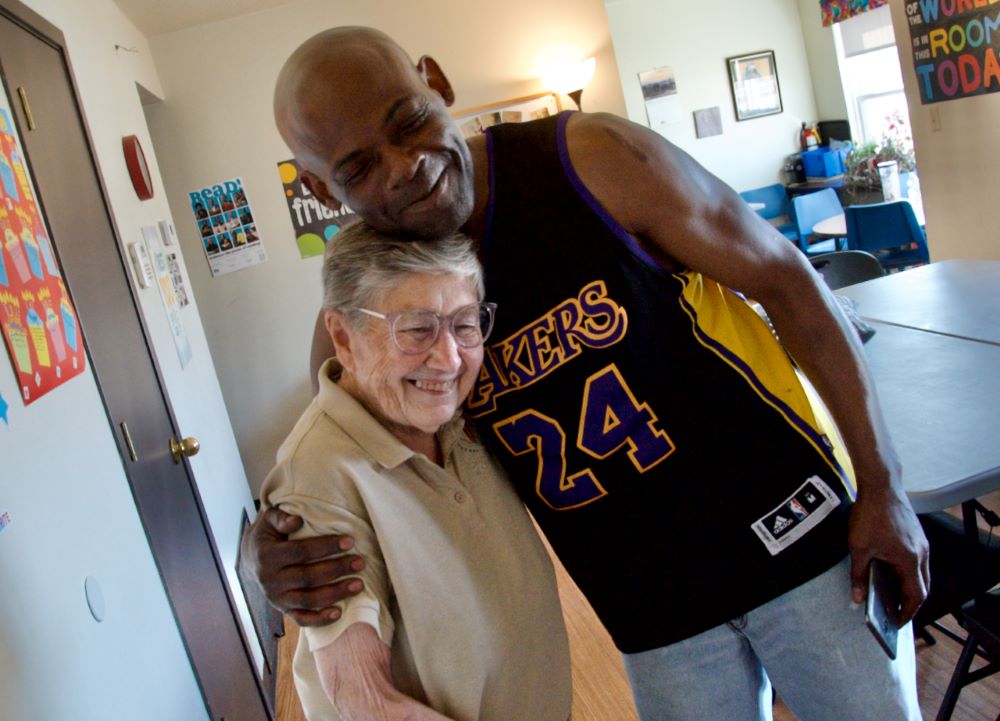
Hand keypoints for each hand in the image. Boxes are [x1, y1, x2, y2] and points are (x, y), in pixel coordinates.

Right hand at [242, 507, 364, 626]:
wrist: (250, 558)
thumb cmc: (268, 534)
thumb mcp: (269, 519)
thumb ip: (281, 517)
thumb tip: (297, 521)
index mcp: (266, 555)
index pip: (300, 551)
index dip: (325, 547)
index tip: (349, 541)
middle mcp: (270, 580)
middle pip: (307, 577)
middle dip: (337, 569)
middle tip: (360, 562)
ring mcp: (276, 598)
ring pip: (308, 600)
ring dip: (335, 593)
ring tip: (359, 584)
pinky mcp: (283, 610)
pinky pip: (302, 619)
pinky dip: (320, 619)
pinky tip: (339, 613)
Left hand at [847, 485, 929, 623]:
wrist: (881, 486)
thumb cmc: (869, 515)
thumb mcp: (858, 548)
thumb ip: (858, 575)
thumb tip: (856, 597)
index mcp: (910, 560)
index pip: (916, 595)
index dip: (907, 611)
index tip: (898, 622)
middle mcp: (921, 553)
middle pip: (922, 586)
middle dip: (910, 602)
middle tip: (895, 613)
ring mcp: (921, 543)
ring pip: (921, 573)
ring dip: (909, 586)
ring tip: (892, 596)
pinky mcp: (917, 535)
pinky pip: (917, 560)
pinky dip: (908, 572)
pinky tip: (891, 572)